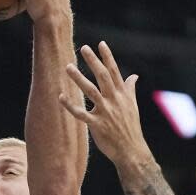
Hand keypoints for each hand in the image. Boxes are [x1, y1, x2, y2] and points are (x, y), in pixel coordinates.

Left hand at [59, 42, 146, 164]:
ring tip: (68, 66)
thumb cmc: (131, 127)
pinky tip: (61, 96)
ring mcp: (105, 112)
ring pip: (91, 91)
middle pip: (103, 77)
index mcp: (122, 95)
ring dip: (79, 78)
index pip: (114, 72)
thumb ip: (130, 89)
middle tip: (84, 48)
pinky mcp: (97, 125)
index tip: (100, 44)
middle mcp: (114, 101)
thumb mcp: (132, 106)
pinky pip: (81, 114)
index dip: (108, 57)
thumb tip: (134, 76)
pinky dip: (70, 106)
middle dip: (93, 61)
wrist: (131, 150)